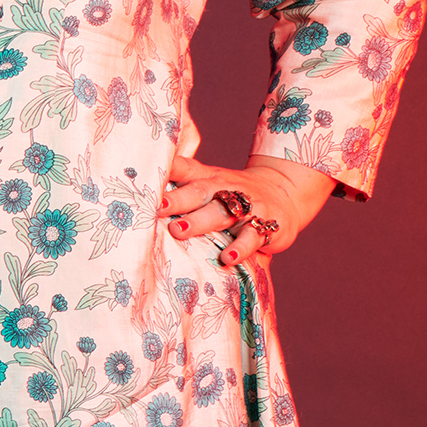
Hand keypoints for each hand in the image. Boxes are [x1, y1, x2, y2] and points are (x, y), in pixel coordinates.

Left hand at [163, 150, 333, 268]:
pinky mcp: (265, 226)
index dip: (167, 169)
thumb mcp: (211, 184)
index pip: (185, 168)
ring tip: (178, 230)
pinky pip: (251, 237)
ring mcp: (246, 206)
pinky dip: (239, 248)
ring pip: (221, 212)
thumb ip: (182, 188)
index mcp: (208, 178)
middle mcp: (225, 188)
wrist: (286, 191)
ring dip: (199, 221)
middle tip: (156, 207)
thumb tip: (139, 196)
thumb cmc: (234, 194)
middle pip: (199, 191)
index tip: (146, 174)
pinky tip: (226, 258)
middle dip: (177, 199)